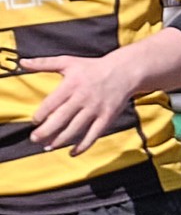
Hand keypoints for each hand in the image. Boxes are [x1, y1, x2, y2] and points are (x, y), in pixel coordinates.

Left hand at [26, 53, 146, 154]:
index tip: (35, 121)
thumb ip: (44, 63)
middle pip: (61, 118)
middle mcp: (83, 98)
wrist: (123, 72)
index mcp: (71, 85)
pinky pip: (94, 135)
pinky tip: (73, 153)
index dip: (41, 114)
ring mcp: (96, 110)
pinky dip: (83, 146)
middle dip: (46, 131)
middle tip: (35, 139)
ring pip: (76, 129)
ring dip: (61, 140)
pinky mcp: (107, 118)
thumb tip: (22, 62)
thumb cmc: (92, 67)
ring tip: (48, 147)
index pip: (52, 103)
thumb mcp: (67, 61)